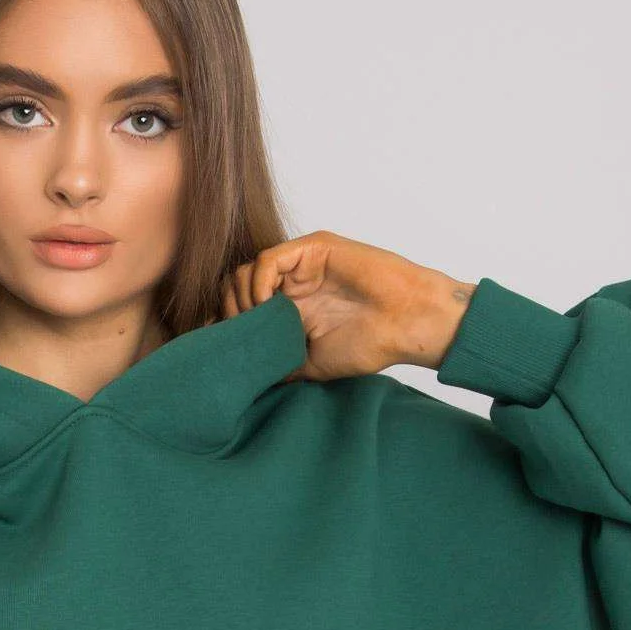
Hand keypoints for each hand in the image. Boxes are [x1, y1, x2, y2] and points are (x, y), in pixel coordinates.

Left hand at [221, 233, 476, 381]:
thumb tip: (246, 381)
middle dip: (230, 312)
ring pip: (246, 271)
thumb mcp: (311, 364)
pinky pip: (268, 260)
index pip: (240, 306)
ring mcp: (301, 264)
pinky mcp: (313, 248)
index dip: (227, 324)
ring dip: (242, 299)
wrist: (406, 322)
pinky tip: (267, 306)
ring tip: (256, 324)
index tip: (223, 348)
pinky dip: (258, 284)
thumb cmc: (370, 344)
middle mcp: (291, 282)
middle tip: (240, 337)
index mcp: (289, 306)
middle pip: (235, 285)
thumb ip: (279, 365)